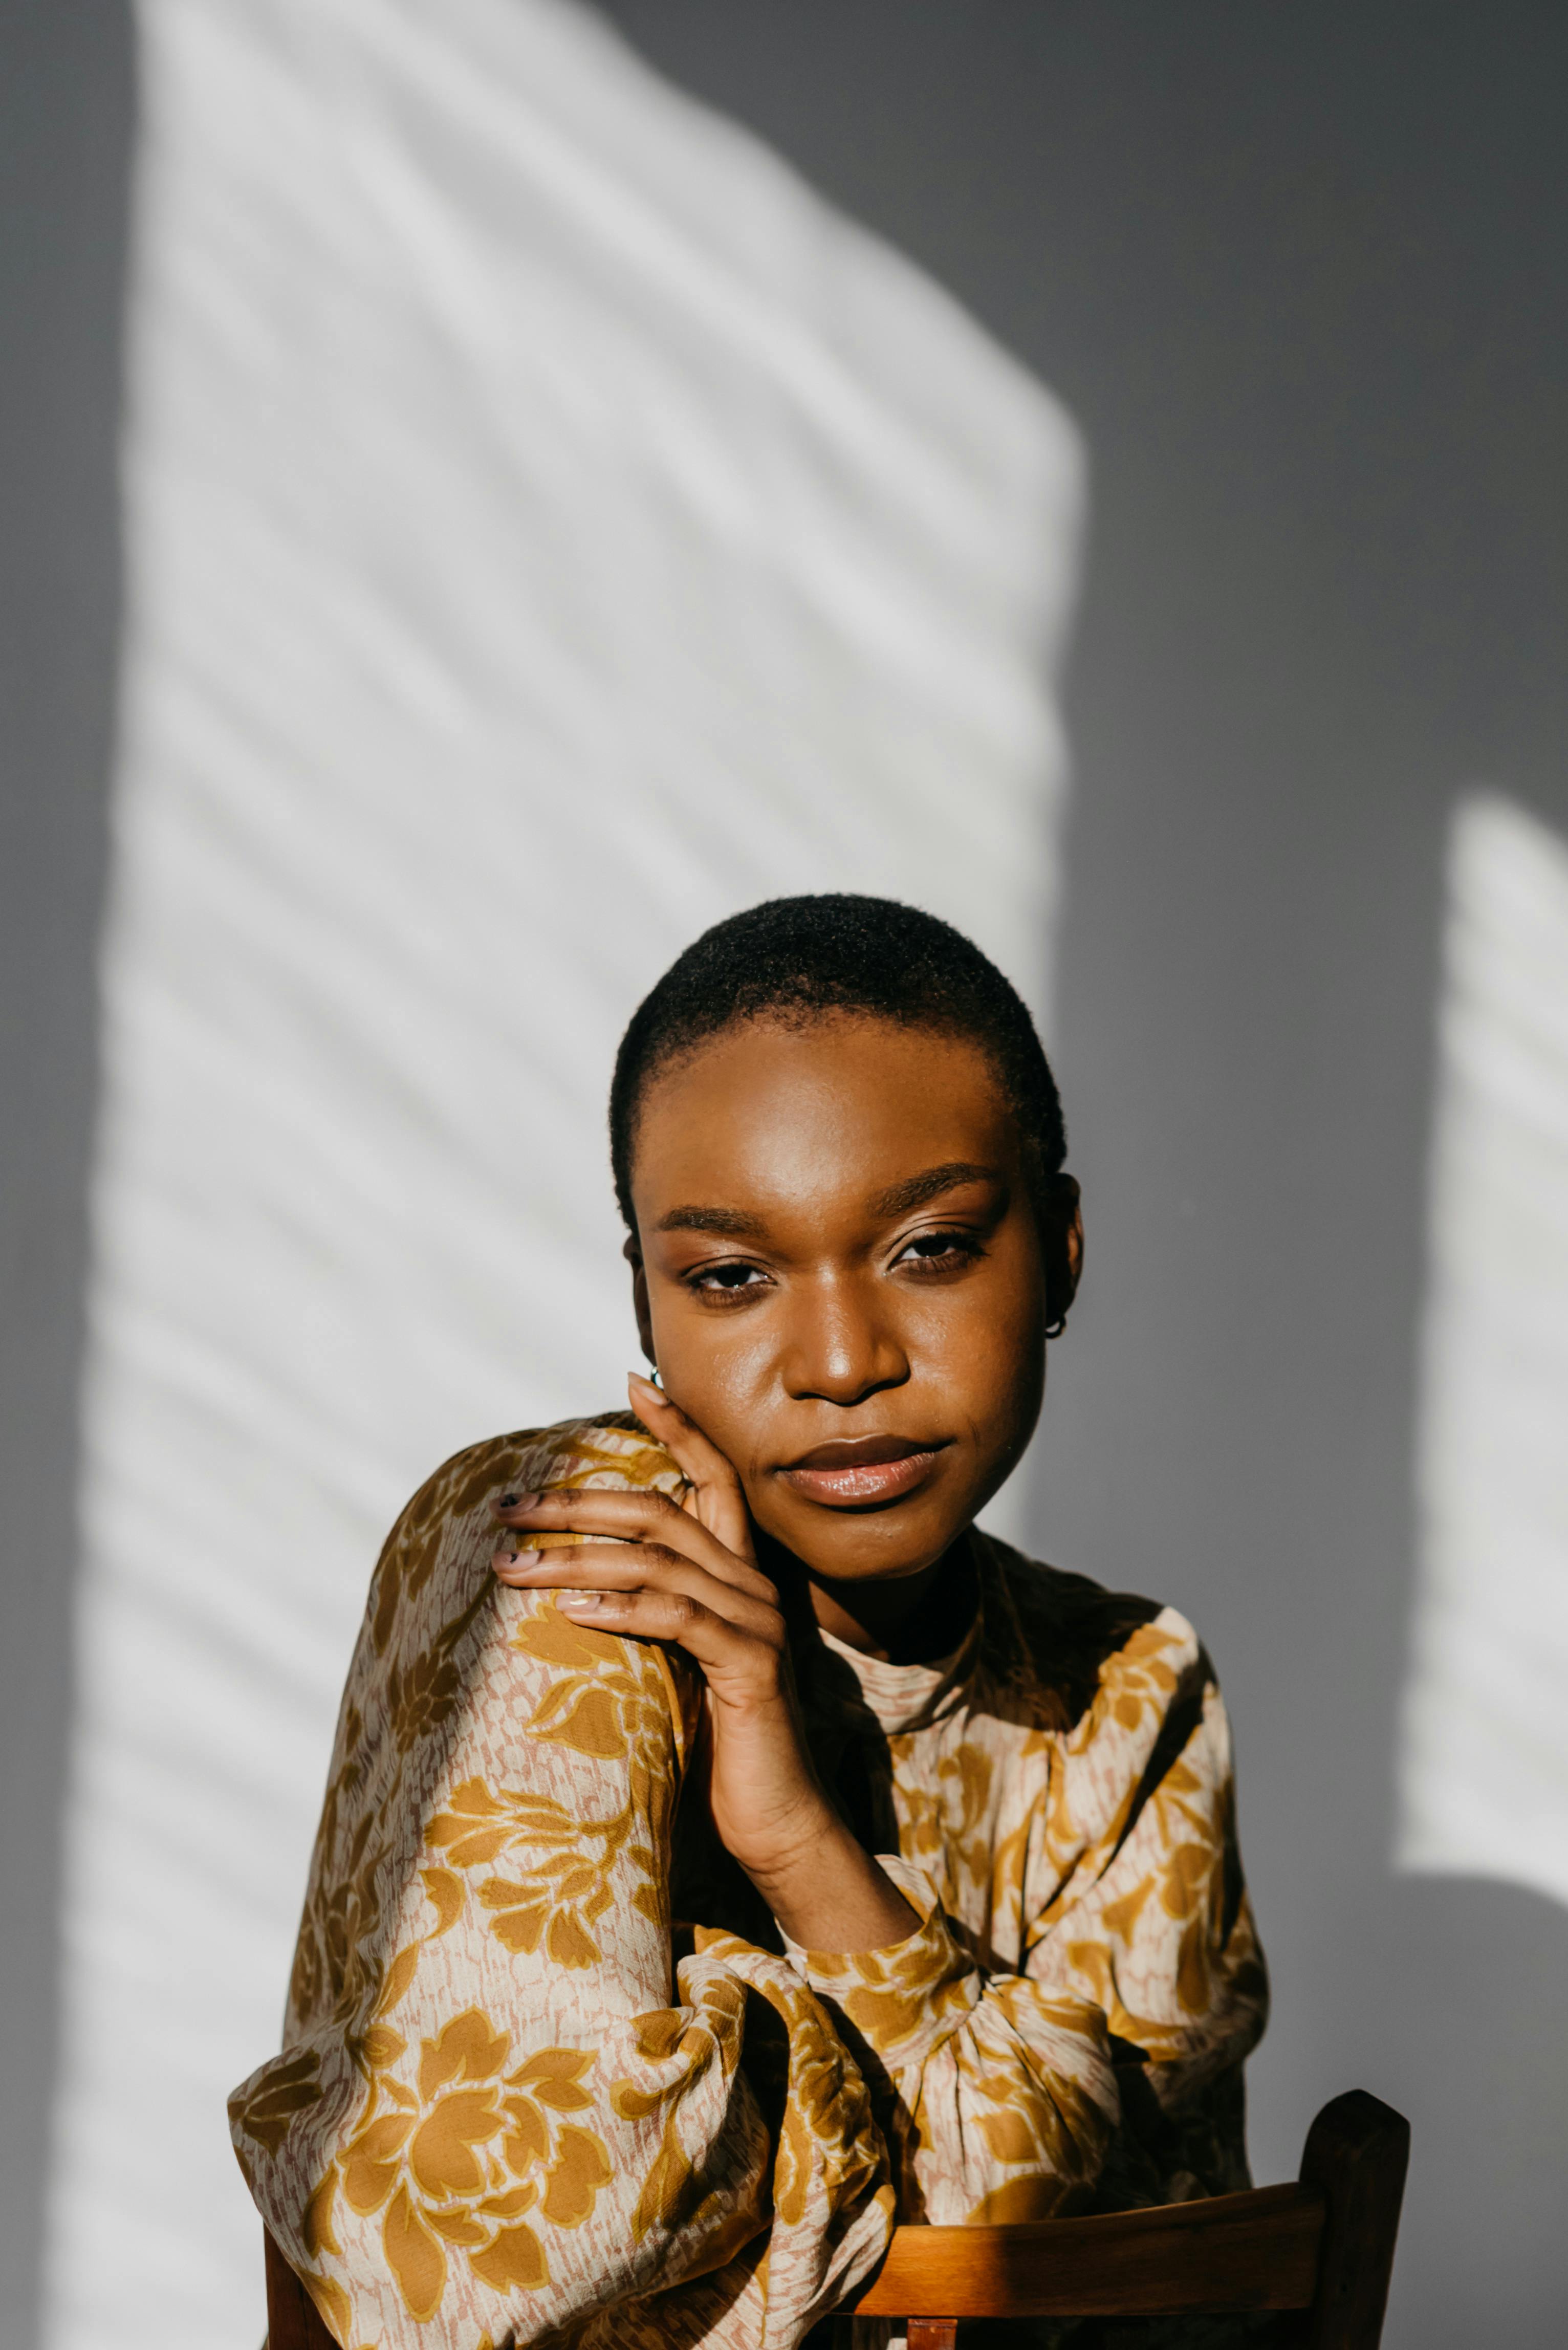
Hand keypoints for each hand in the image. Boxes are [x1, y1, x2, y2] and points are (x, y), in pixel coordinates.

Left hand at [491, 1374, 915, 1952]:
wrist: (778, 1823)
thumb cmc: (716, 1747)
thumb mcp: (676, 1665)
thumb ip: (652, 1613)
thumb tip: (579, 1583)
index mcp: (737, 1574)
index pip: (712, 1477)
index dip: (679, 1424)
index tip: (634, 1380)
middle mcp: (752, 1585)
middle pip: (662, 1510)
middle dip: (579, 1500)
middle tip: (510, 1504)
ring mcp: (755, 1624)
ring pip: (658, 1561)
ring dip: (575, 1559)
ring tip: (512, 1567)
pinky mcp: (749, 1669)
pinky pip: (678, 1620)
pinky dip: (622, 1608)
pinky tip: (573, 1612)